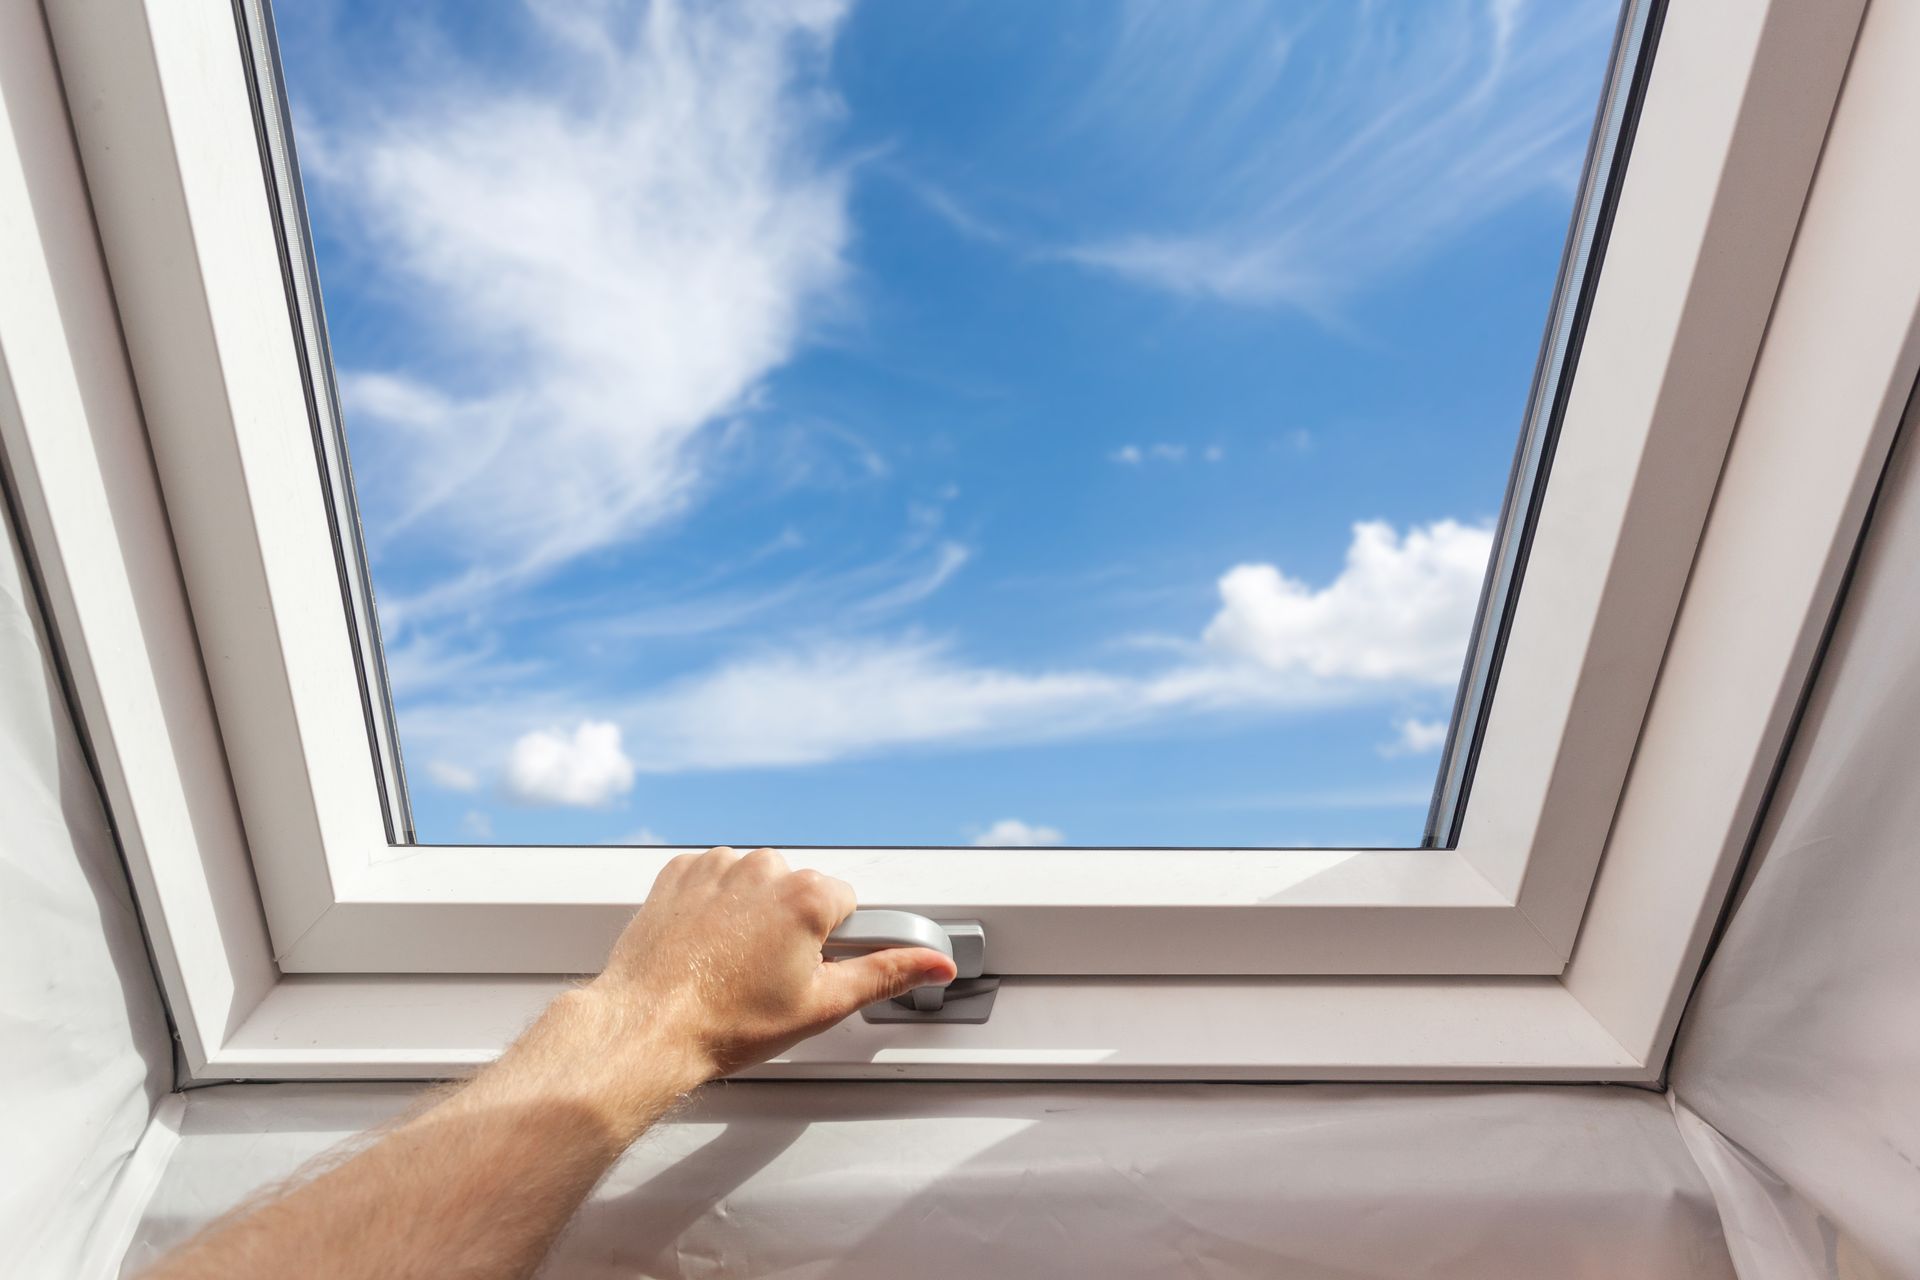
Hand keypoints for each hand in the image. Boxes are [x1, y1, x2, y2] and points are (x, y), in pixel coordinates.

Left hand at [583, 847, 956, 1082]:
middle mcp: (762, 868)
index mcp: (805, 896)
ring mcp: (715, 866)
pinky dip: (712, 904)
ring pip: (755, 882)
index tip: (807, 968)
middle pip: (799, 890)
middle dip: (791, 926)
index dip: (831, 942)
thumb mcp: (822, 1005)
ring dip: (750, 913)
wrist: (646, 1027)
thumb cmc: (727, 1022)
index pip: (846, 903)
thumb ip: (888, 973)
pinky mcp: (678, 873)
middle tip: (766, 976)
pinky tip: (704, 945)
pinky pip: (712, 877)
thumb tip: (937, 963)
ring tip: (729, 964)